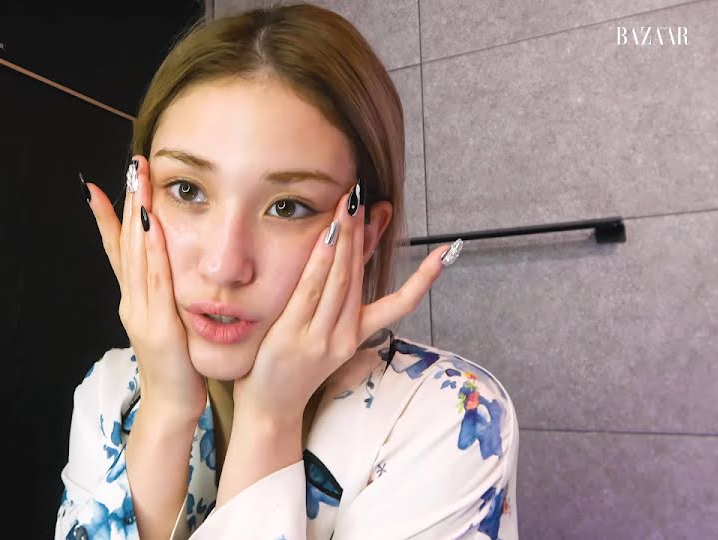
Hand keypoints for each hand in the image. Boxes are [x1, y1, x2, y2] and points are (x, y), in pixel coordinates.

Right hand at [83, 155, 206, 417]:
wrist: (174, 404)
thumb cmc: (177, 364)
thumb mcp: (168, 320)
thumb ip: (165, 293)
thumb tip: (169, 268)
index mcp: (136, 298)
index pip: (121, 248)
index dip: (114, 213)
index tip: (112, 180)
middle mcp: (132, 300)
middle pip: (127, 243)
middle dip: (128, 201)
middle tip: (130, 165)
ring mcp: (140, 313)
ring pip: (137, 256)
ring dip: (137, 216)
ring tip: (137, 182)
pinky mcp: (156, 327)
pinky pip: (154, 282)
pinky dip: (151, 252)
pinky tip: (152, 227)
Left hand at [232, 183, 452, 424]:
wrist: (270, 411)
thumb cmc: (294, 371)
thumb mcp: (325, 339)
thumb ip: (338, 301)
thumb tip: (352, 266)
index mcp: (356, 337)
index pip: (398, 305)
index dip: (424, 279)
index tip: (447, 253)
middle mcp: (344, 336)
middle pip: (360, 278)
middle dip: (365, 235)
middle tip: (367, 198)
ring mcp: (320, 336)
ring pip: (340, 280)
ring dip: (346, 239)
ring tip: (351, 205)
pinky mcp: (294, 336)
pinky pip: (311, 291)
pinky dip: (321, 261)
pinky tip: (327, 236)